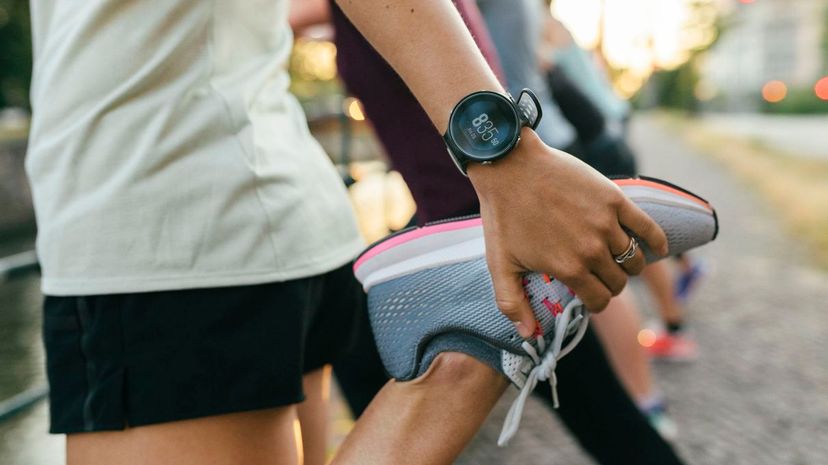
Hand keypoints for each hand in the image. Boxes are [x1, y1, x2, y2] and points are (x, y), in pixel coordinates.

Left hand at [468, 129, 667, 336]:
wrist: (510, 166)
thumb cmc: (503, 215)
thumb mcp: (499, 264)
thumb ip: (512, 303)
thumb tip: (528, 335)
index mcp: (569, 268)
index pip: (599, 300)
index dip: (594, 303)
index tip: (588, 296)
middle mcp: (593, 250)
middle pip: (619, 282)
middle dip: (610, 284)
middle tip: (598, 277)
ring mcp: (607, 224)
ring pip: (634, 259)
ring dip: (628, 265)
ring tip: (616, 261)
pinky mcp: (615, 199)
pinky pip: (648, 228)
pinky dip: (657, 242)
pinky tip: (657, 248)